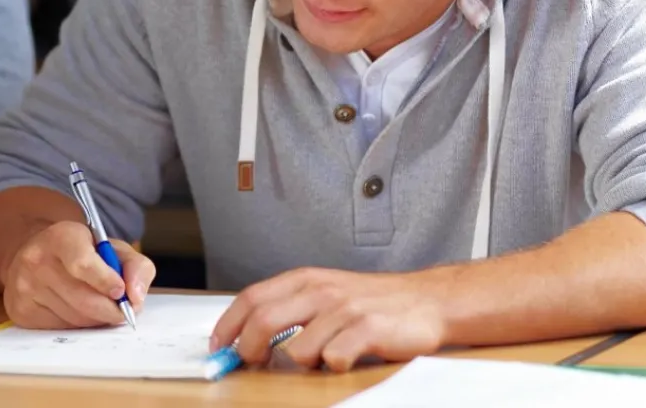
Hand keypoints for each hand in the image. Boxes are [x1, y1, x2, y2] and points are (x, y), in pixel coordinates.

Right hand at [2, 221, 156, 329]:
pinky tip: (78, 312)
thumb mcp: (110, 248)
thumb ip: (135, 266)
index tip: (121, 292)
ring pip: (74, 318)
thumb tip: (136, 296)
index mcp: (60, 237)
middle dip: (111, 311)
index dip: (105, 281)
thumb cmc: (79, 252)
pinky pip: (60, 329)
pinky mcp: (20, 310)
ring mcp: (25, 287)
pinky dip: (78, 326)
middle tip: (124, 311)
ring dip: (96, 320)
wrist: (33, 253)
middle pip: (82, 299)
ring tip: (100, 307)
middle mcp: (37, 260)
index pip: (82, 264)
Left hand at [209, 267, 448, 371]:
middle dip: (248, 348)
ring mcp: (344, 309)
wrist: (427, 300)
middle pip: (263, 320)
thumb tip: (246, 335)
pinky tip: (345, 359)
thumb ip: (290, 308)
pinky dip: (333, 366)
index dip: (227, 324)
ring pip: (297, 349)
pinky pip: (333, 358)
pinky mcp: (368, 329)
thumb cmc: (371, 301)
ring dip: (301, 363)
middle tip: (252, 362)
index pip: (251, 298)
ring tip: (319, 358)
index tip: (218, 346)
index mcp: (305, 280)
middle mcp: (320, 290)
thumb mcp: (325, 293)